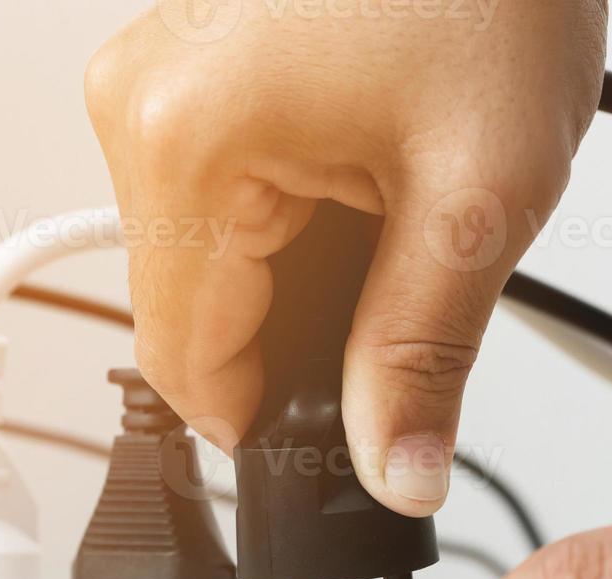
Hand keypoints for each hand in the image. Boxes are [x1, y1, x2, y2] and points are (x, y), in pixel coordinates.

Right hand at [85, 1, 606, 514]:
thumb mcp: (477, 193)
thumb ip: (421, 355)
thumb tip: (390, 471)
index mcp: (184, 144)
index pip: (184, 361)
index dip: (260, 422)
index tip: (332, 430)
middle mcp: (134, 109)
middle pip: (184, 314)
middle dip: (285, 333)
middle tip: (391, 278)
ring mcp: (142, 84)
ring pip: (192, 262)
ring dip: (280, 275)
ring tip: (374, 203)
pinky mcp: (168, 73)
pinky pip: (199, 199)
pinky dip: (269, 221)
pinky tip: (342, 172)